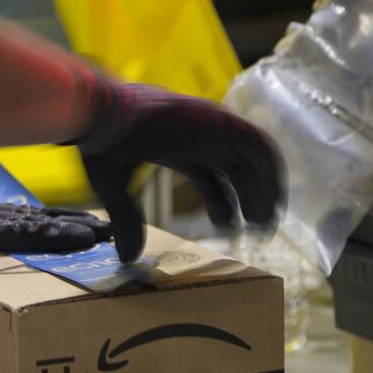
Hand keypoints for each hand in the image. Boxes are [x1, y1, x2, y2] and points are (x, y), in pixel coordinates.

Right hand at [71, 79, 284, 262]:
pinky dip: (271, 171)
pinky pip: (260, 147)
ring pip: (252, 159)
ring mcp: (212, 128)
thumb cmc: (102, 143)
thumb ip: (127, 221)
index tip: (230, 227)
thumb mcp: (114, 188)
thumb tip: (127, 258)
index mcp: (175, 146)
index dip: (225, 201)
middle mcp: (198, 137)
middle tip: (256, 230)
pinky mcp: (222, 123)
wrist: (102, 114)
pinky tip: (271, 199)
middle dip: (249, 199)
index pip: (212, 174)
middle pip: (236, 169)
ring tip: (264, 222)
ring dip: (264, 189)